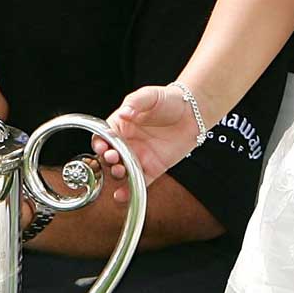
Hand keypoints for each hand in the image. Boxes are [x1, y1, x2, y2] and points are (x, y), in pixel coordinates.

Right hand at [93, 84, 200, 202]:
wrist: (193, 113)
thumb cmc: (169, 100)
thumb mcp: (149, 95)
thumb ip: (135, 103)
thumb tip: (123, 113)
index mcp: (122, 125)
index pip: (104, 136)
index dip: (100, 142)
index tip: (102, 146)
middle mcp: (127, 143)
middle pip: (110, 155)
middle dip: (107, 159)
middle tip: (113, 158)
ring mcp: (139, 157)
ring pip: (122, 170)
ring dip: (117, 174)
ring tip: (120, 170)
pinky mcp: (152, 169)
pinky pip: (139, 182)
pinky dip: (128, 191)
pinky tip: (121, 196)